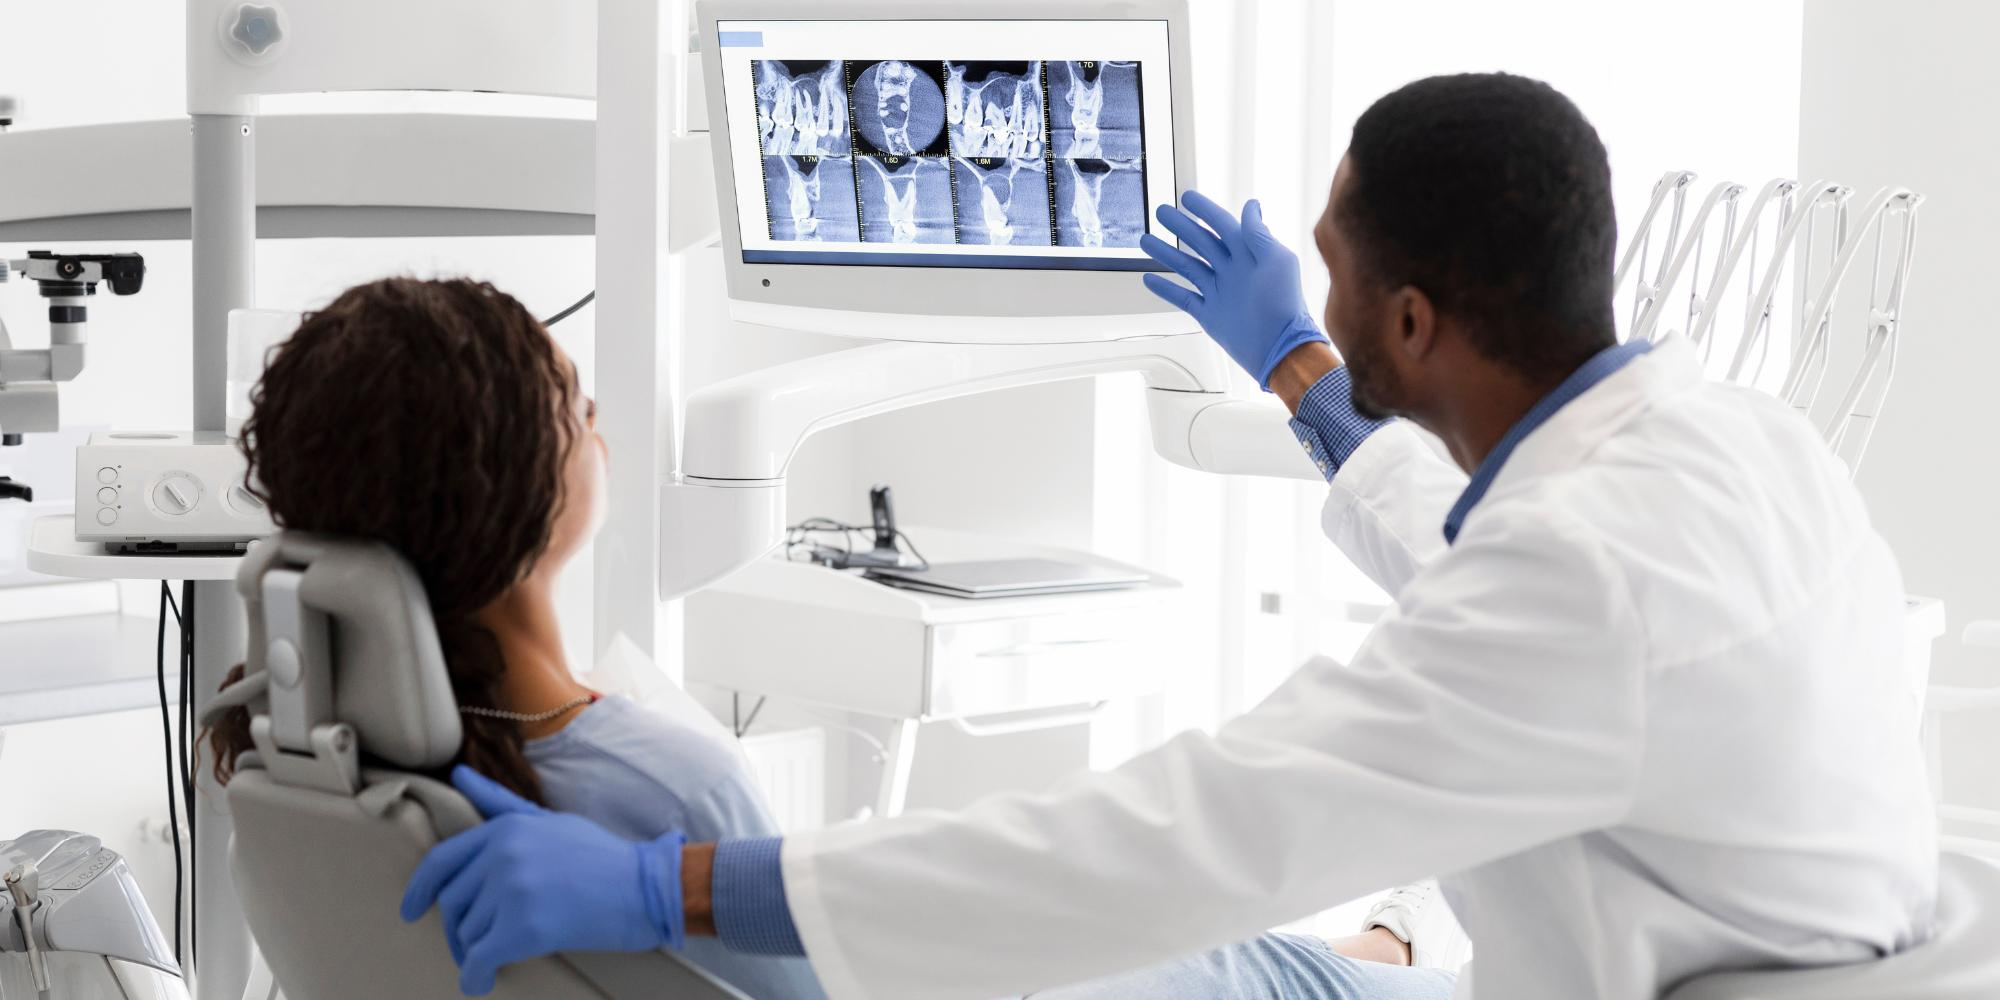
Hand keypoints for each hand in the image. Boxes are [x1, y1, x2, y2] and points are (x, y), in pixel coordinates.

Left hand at [401, 766, 686, 995]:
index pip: (442, 861)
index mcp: (506, 829)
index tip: (410, 910)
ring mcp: (512, 890)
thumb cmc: (601, 857)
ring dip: (476, 951)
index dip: (420, 890)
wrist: (645, 887)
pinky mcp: (524, 927)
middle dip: (457, 929)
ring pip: (467, 933)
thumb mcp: (547, 820)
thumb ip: (499, 803)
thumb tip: (458, 775)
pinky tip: (481, 982)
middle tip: (472, 946)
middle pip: (452, 903)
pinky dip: (475, 976)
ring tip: (496, 957)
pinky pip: (479, 959)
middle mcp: (503, 855)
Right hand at [1141, 191, 1329, 389]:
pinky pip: (1183, 297)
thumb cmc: (1283, 304)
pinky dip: (1166, 288)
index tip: (1187, 197)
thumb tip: (1251, 205)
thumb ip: (1258, 234)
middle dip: (1180, 226)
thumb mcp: (1276, 261)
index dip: (1204, 210)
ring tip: (1145, 241)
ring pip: (1187, 266)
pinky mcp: (1210, 314)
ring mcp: (1219, 292)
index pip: (1222, 224)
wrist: (1279, 348)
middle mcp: (1232, 270)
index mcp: (1248, 254)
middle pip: (1200, 242)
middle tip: (1161, 212)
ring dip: (1166, 253)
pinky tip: (1149, 278)